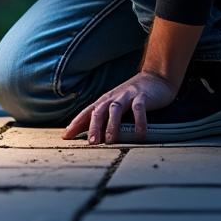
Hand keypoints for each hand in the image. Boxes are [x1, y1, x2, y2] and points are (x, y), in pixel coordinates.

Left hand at [62, 71, 177, 144]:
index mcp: (105, 101)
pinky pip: (139, 109)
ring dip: (112, 125)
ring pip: (115, 109)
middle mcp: (113, 98)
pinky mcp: (142, 96)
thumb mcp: (116, 105)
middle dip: (93, 127)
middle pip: (98, 111)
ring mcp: (127, 96)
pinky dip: (139, 122)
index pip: (86, 113)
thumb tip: (94, 136)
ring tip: (110, 141)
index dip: (75, 124)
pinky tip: (139, 135)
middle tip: (91, 143)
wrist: (155, 77)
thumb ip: (106, 118)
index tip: (65, 137)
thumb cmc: (133, 96)